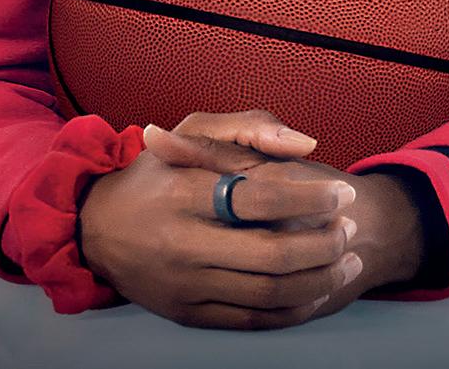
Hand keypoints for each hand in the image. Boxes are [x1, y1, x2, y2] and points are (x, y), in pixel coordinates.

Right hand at [143, 109, 426, 325]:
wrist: (97, 227)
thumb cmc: (156, 173)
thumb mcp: (190, 131)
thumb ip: (248, 128)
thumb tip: (303, 143)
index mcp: (184, 193)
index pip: (262, 199)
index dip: (312, 197)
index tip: (342, 191)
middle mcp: (183, 244)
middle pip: (272, 255)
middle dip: (325, 242)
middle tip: (350, 226)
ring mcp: (185, 286)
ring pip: (269, 293)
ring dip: (320, 278)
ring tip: (348, 258)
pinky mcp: (188, 316)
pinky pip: (253, 320)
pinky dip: (294, 309)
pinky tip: (319, 289)